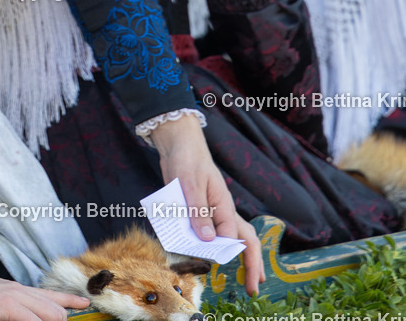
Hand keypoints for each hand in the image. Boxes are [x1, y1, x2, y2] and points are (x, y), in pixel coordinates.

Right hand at [0, 261, 88, 320]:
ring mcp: (13, 297)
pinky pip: (32, 320)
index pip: (51, 296)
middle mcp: (19, 291)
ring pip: (50, 313)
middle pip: (55, 308)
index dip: (70, 301)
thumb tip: (29, 318)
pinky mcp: (5, 305)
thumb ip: (13, 313)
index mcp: (17, 292)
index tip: (85, 304)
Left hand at [150, 113, 264, 295]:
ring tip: (248, 279)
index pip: (232, 236)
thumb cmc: (187, 160)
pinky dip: (218, 247)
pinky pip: (213, 232)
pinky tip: (216, 258)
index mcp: (224, 205)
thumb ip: (197, 211)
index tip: (219, 267)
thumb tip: (208, 240)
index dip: (229, 255)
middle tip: (254, 288)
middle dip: (253, 264)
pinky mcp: (202, 210)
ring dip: (242, 258)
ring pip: (234, 237)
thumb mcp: (189, 184)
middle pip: (246, 240)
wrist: (179, 144)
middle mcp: (222, 211)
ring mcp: (214, 211)